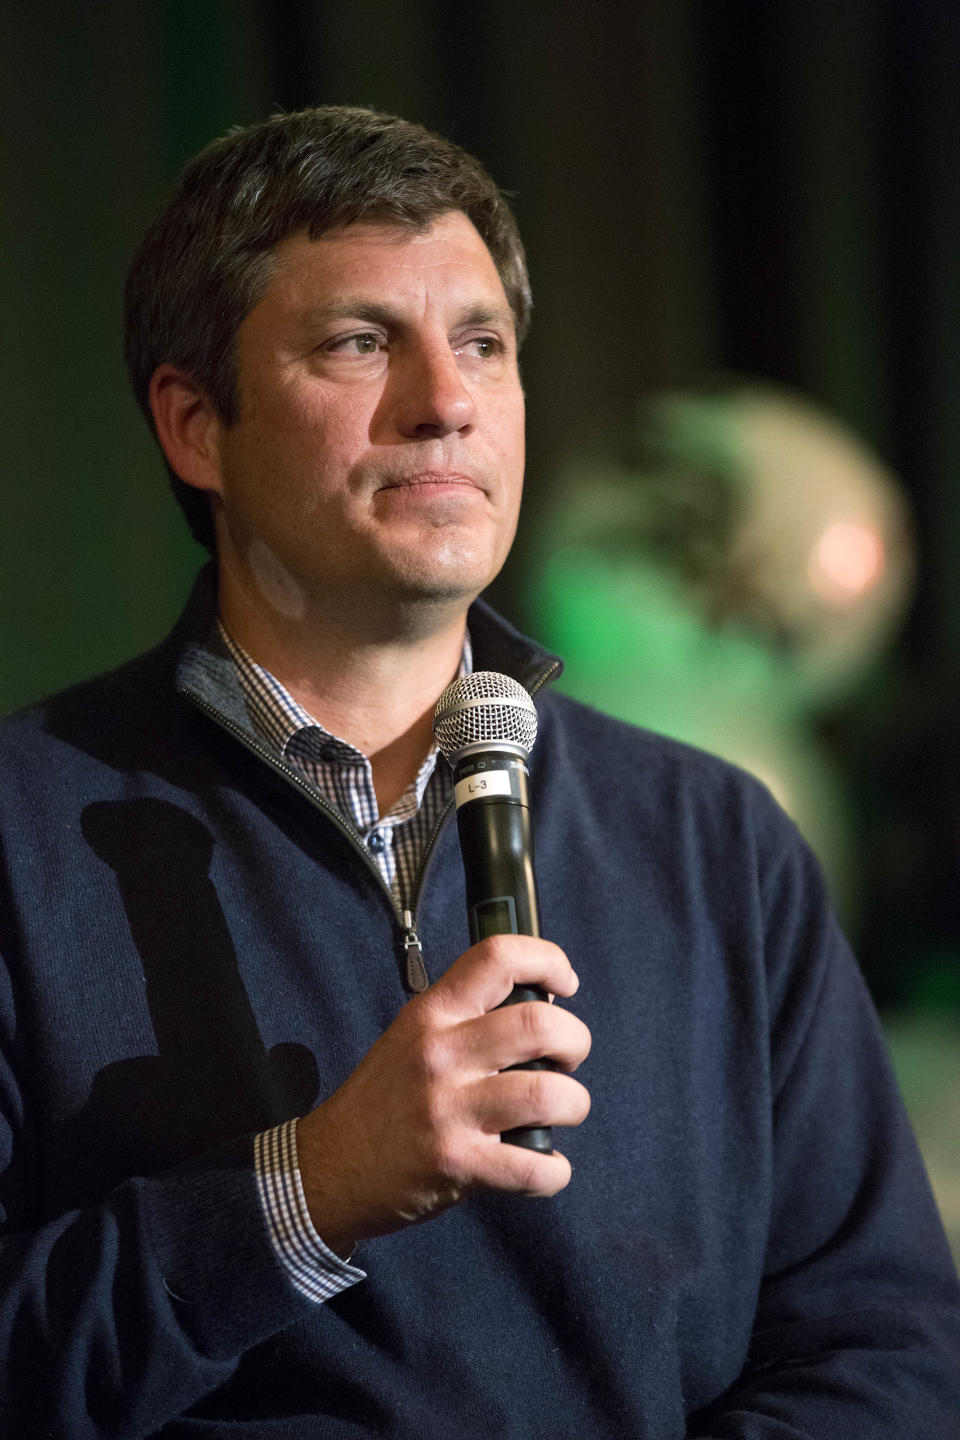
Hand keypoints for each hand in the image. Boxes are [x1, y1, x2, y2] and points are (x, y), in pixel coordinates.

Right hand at [296, 935, 590, 1255]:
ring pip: (549, 1094)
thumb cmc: (382, 1101)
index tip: (565, 984)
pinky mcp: (458, 1163)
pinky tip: (543, 1165)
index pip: (498, 957)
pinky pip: (535, 1165)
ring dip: (573, 1104)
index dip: (548, 961)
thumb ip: (467, 1018)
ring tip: (561, 1110)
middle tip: (566, 1060)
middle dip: (576, 1042)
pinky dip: (554, 1170)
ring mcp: (449, 1109)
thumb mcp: (412, 1037)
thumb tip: (540, 1005)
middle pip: (541, 1025)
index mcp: (432, 1014)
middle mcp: (441, 1053)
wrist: (329, 1168)